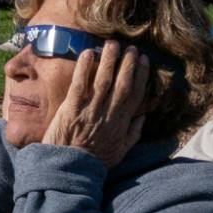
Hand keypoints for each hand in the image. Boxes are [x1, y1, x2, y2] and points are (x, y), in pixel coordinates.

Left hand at [38, 43, 149, 168]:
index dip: (141, 75)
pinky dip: (84, 68)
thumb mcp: (121, 151)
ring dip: (109, 60)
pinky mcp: (71, 108)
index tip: (144, 60)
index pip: (136, 94)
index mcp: (122, 122)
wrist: (68, 169)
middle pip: (122, 83)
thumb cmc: (95, 161)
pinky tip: (88, 53)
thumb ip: (133, 133)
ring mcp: (90, 109)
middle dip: (128, 63)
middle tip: (131, 47)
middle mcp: (109, 113)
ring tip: (112, 44)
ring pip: (103, 80)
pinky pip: (80, 84)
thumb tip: (143, 116)